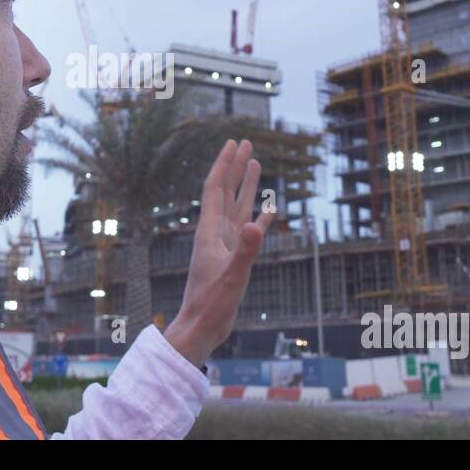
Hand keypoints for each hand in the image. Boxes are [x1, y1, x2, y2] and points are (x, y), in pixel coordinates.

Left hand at [163, 139, 274, 367]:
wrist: (201, 328)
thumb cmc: (211, 305)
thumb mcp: (232, 276)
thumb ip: (246, 252)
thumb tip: (258, 225)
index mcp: (210, 231)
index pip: (216, 189)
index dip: (224, 164)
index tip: (234, 142)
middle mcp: (215, 233)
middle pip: (226, 191)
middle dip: (235, 166)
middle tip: (247, 142)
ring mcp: (224, 245)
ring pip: (237, 207)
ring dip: (246, 186)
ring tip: (255, 164)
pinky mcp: (232, 258)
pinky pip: (248, 231)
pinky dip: (259, 217)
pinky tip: (268, 210)